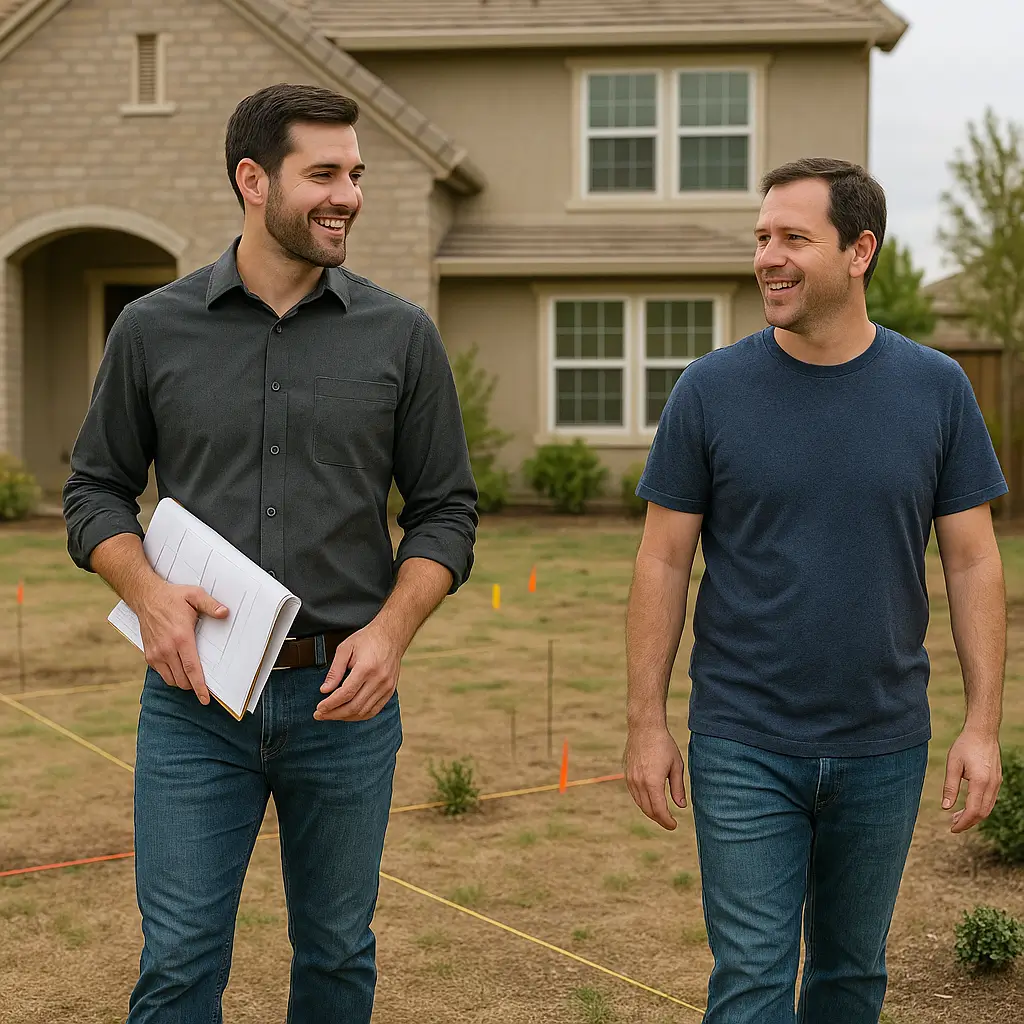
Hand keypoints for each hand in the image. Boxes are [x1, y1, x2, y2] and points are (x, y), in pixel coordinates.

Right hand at [137, 582, 227, 704]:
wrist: (146, 597)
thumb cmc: (173, 597)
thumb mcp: (195, 595)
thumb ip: (211, 605)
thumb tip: (225, 613)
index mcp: (181, 637)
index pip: (192, 669)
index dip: (199, 686)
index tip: (205, 699)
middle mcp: (167, 649)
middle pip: (183, 679)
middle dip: (194, 686)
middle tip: (205, 685)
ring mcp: (156, 653)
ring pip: (172, 680)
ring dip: (183, 682)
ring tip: (193, 677)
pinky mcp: (149, 655)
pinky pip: (162, 674)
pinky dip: (172, 676)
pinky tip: (180, 668)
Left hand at [314, 624, 401, 721]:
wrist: (391, 636)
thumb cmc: (367, 639)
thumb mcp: (345, 648)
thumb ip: (335, 670)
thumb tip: (324, 690)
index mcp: (366, 668)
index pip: (346, 694)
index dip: (330, 704)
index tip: (319, 708)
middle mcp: (379, 679)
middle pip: (354, 706)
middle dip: (334, 714)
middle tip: (320, 715)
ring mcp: (386, 687)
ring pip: (363, 712)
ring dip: (345, 717)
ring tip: (331, 715)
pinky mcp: (390, 691)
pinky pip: (374, 710)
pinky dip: (359, 716)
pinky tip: (347, 714)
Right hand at [623, 724, 686, 829]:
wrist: (644, 727)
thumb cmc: (664, 745)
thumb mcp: (676, 766)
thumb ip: (678, 788)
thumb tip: (681, 806)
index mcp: (653, 782)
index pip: (659, 810)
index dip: (667, 821)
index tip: (674, 825)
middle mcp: (639, 783)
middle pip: (648, 810)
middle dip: (659, 819)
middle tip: (669, 822)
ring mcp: (630, 779)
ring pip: (640, 803)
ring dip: (651, 811)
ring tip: (661, 813)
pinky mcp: (627, 774)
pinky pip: (634, 794)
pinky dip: (643, 801)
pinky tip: (651, 800)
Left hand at [942, 728, 1001, 832]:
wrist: (982, 732)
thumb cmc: (965, 746)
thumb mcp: (953, 765)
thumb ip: (950, 787)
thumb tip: (945, 807)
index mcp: (981, 782)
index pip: (974, 811)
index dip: (963, 823)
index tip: (952, 829)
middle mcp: (992, 785)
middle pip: (982, 813)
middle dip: (968, 822)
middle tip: (952, 825)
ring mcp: (997, 783)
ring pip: (988, 808)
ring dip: (974, 816)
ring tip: (957, 817)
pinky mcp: (997, 780)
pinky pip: (990, 800)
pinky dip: (980, 807)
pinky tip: (968, 806)